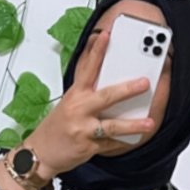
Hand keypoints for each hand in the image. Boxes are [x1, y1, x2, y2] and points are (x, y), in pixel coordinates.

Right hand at [23, 26, 155, 179]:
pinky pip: (109, 144)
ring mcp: (82, 130)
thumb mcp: (68, 103)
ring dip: (132, 125)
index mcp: (74, 96)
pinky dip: (122, 142)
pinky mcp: (87, 148)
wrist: (40, 154)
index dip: (97, 52)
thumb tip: (105, 75)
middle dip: (127, 90)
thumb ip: (86, 90)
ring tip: (149, 123)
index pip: (87, 70)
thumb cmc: (55, 127)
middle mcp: (78, 111)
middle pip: (106, 97)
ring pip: (111, 126)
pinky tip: (133, 139)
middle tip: (145, 83)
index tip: (107, 35)